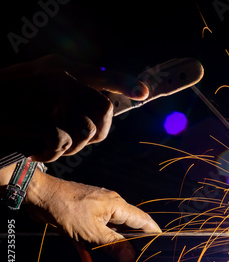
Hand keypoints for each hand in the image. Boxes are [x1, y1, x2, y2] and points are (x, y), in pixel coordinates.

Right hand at [0, 54, 148, 161]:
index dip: (125, 83)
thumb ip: (78, 95)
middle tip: (69, 140)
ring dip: (69, 148)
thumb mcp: (44, 89)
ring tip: (46, 144)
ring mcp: (46, 92)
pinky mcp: (31, 112)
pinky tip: (33, 151)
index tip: (144, 93)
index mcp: (64, 70)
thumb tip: (114, 104)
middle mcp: (59, 76)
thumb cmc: (13, 104)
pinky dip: (48, 153)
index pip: (104, 75)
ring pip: (85, 130)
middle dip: (94, 134)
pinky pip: (60, 140)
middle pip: (103, 111)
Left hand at [23, 169, 160, 261]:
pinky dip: (108, 235)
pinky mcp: (90, 210)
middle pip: (132, 222)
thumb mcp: (90, 232)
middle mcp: (112, 203)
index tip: (162, 243)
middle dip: (139, 238)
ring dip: (121, 238)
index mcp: (117, 205)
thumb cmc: (66, 209)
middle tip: (145, 254)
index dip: (153, 232)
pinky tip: (105, 245)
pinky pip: (105, 224)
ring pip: (117, 224)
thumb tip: (131, 256)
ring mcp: (101, 206)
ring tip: (127, 253)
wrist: (42, 195)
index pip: (143, 220)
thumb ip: (112, 244)